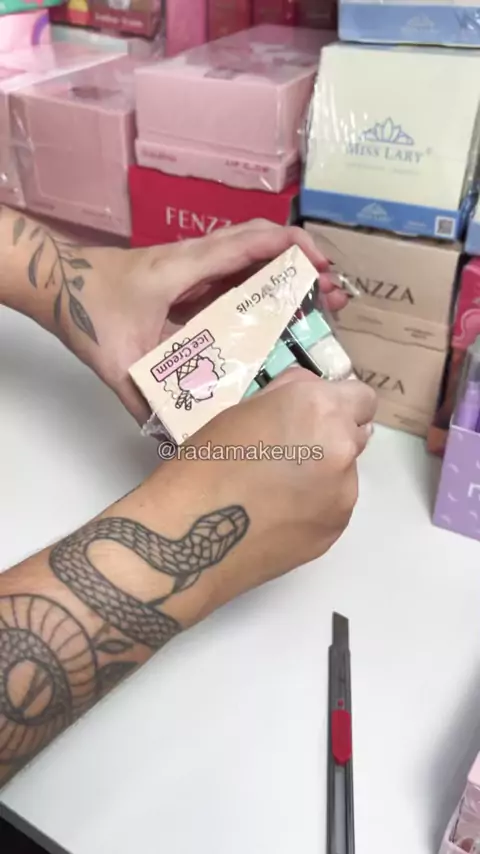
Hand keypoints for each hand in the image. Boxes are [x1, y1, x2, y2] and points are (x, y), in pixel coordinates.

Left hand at [63, 220, 346, 422]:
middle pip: (261, 246)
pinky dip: (266, 286)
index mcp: (185, 269)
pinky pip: (236, 275)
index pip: (249, 242)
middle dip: (304, 266)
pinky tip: (280, 314)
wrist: (61, 285)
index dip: (292, 249)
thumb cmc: (89, 311)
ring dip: (288, 275)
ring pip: (252, 258)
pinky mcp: (192, 281)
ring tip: (320, 302)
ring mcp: (195, 269)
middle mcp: (197, 261)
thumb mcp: (117, 361)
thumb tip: (178, 439)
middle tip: (333, 297)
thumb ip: (146, 400)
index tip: (322, 269)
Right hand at [156, 369, 376, 610]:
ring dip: (322, 473)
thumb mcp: (240, 410)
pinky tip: (275, 514)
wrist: (187, 535)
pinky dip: (313, 506)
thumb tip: (310, 392)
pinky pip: (333, 507)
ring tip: (274, 489)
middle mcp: (342, 448)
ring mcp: (343, 494)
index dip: (340, 404)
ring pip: (345, 474)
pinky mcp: (334, 530)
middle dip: (331, 437)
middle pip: (356, 434)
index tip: (315, 415)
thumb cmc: (202, 465)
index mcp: (319, 409)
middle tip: (288, 451)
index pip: (362, 397)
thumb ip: (287, 396)